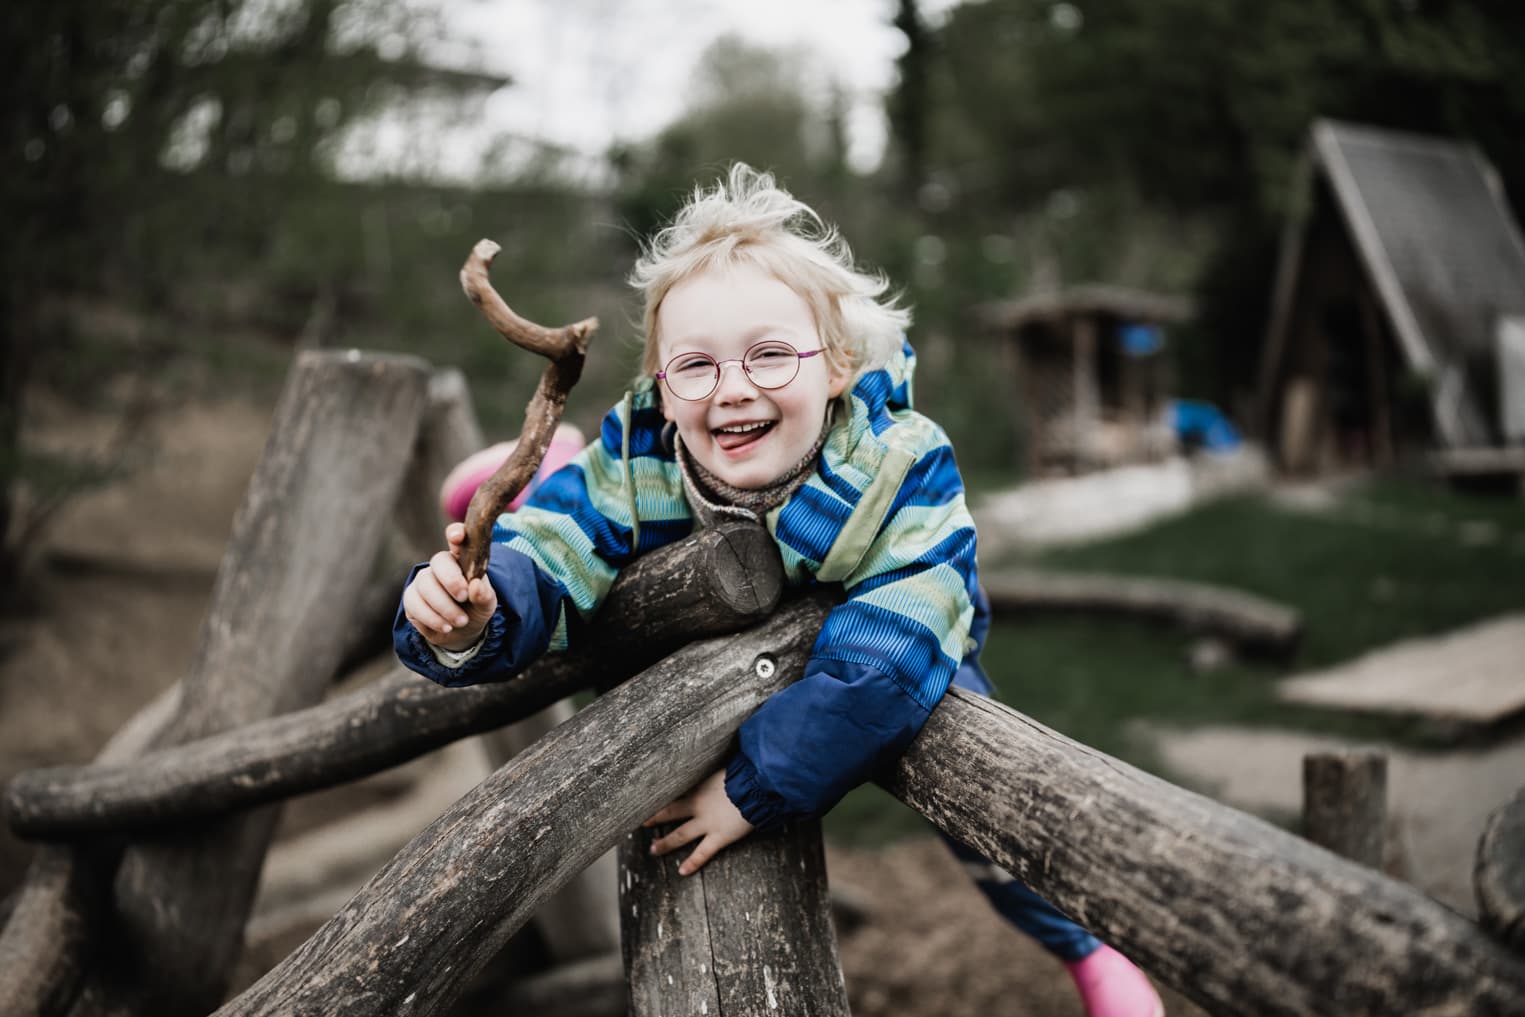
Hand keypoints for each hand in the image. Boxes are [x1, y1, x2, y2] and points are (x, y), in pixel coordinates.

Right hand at [401, 522, 497, 650]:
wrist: (461, 632)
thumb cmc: (475, 609)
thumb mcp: (487, 604)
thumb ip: (484, 595)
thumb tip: (476, 586)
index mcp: (462, 558)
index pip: (457, 536)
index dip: (455, 533)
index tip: (458, 537)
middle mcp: (441, 565)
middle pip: (439, 561)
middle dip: (451, 580)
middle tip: (463, 597)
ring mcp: (423, 580)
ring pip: (426, 586)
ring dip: (445, 607)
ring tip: (461, 621)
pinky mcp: (411, 598)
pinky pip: (415, 604)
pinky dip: (433, 618)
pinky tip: (446, 627)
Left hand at [644, 769, 754, 875]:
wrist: (757, 786)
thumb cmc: (745, 772)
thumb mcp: (725, 765)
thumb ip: (716, 768)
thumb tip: (717, 756)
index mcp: (700, 785)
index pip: (675, 789)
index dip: (661, 793)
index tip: (647, 796)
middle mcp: (699, 804)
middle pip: (670, 812)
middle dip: (655, 818)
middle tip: (642, 823)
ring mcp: (707, 822)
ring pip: (681, 835)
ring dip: (666, 843)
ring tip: (653, 849)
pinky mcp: (720, 836)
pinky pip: (703, 852)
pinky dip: (693, 862)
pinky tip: (682, 871)